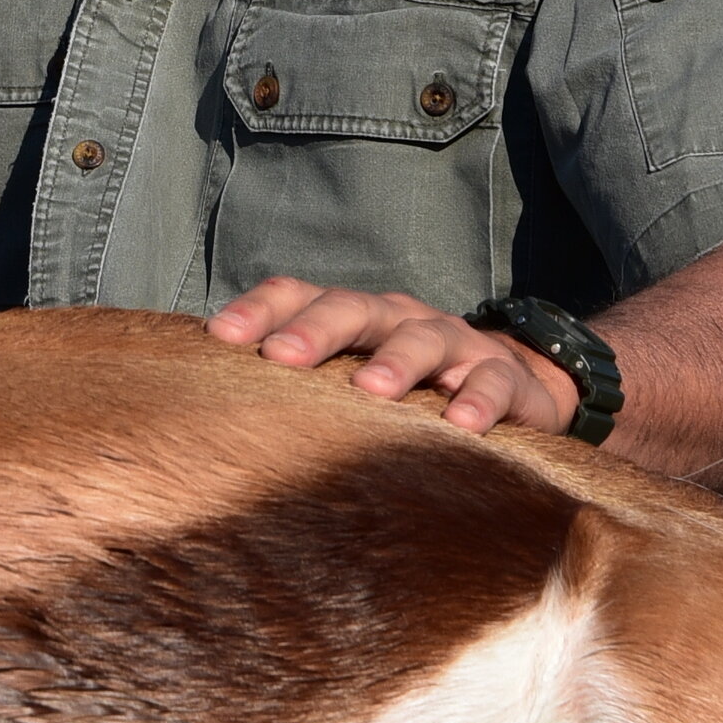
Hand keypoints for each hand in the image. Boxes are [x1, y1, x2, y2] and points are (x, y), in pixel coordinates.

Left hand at [207, 273, 583, 434]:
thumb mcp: (353, 377)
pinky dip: (476, 401)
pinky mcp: (503, 377)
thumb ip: (300, 384)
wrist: (511, 384)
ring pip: (422, 340)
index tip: (217, 337)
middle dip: (315, 330)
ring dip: (396, 362)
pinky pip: (490, 383)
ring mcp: (453, 343)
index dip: (258, 310)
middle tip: (281, 356)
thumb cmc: (409, 386)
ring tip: (373, 391)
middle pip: (353, 309)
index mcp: (353, 316)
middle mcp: (397, 319)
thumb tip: (211, 409)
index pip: (299, 296)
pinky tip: (462, 427)